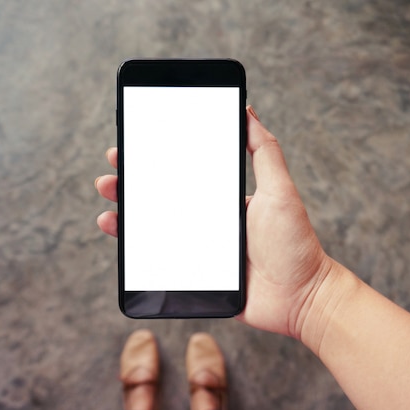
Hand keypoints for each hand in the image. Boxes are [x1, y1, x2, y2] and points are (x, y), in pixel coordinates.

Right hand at [95, 106, 332, 338]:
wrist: (300, 297)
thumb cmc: (294, 243)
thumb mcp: (280, 190)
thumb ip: (264, 151)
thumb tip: (248, 111)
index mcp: (223, 198)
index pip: (182, 173)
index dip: (157, 159)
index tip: (135, 144)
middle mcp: (206, 220)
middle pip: (160, 197)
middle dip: (133, 181)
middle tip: (113, 169)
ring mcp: (198, 247)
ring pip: (152, 225)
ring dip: (125, 210)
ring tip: (108, 198)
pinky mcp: (193, 273)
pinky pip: (156, 258)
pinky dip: (133, 245)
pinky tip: (117, 231)